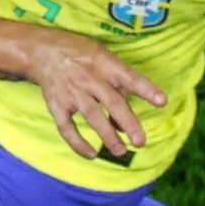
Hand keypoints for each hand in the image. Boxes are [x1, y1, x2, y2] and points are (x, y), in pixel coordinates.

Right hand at [23, 28, 167, 161]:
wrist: (42, 51)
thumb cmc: (80, 55)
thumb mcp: (102, 57)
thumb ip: (117, 84)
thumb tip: (127, 118)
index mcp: (104, 63)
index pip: (129, 77)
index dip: (146, 89)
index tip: (162, 101)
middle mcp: (89, 78)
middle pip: (112, 102)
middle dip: (127, 122)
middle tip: (140, 142)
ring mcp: (72, 92)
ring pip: (92, 116)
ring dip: (107, 136)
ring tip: (121, 152)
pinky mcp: (56, 104)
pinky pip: (66, 127)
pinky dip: (77, 143)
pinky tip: (91, 154)